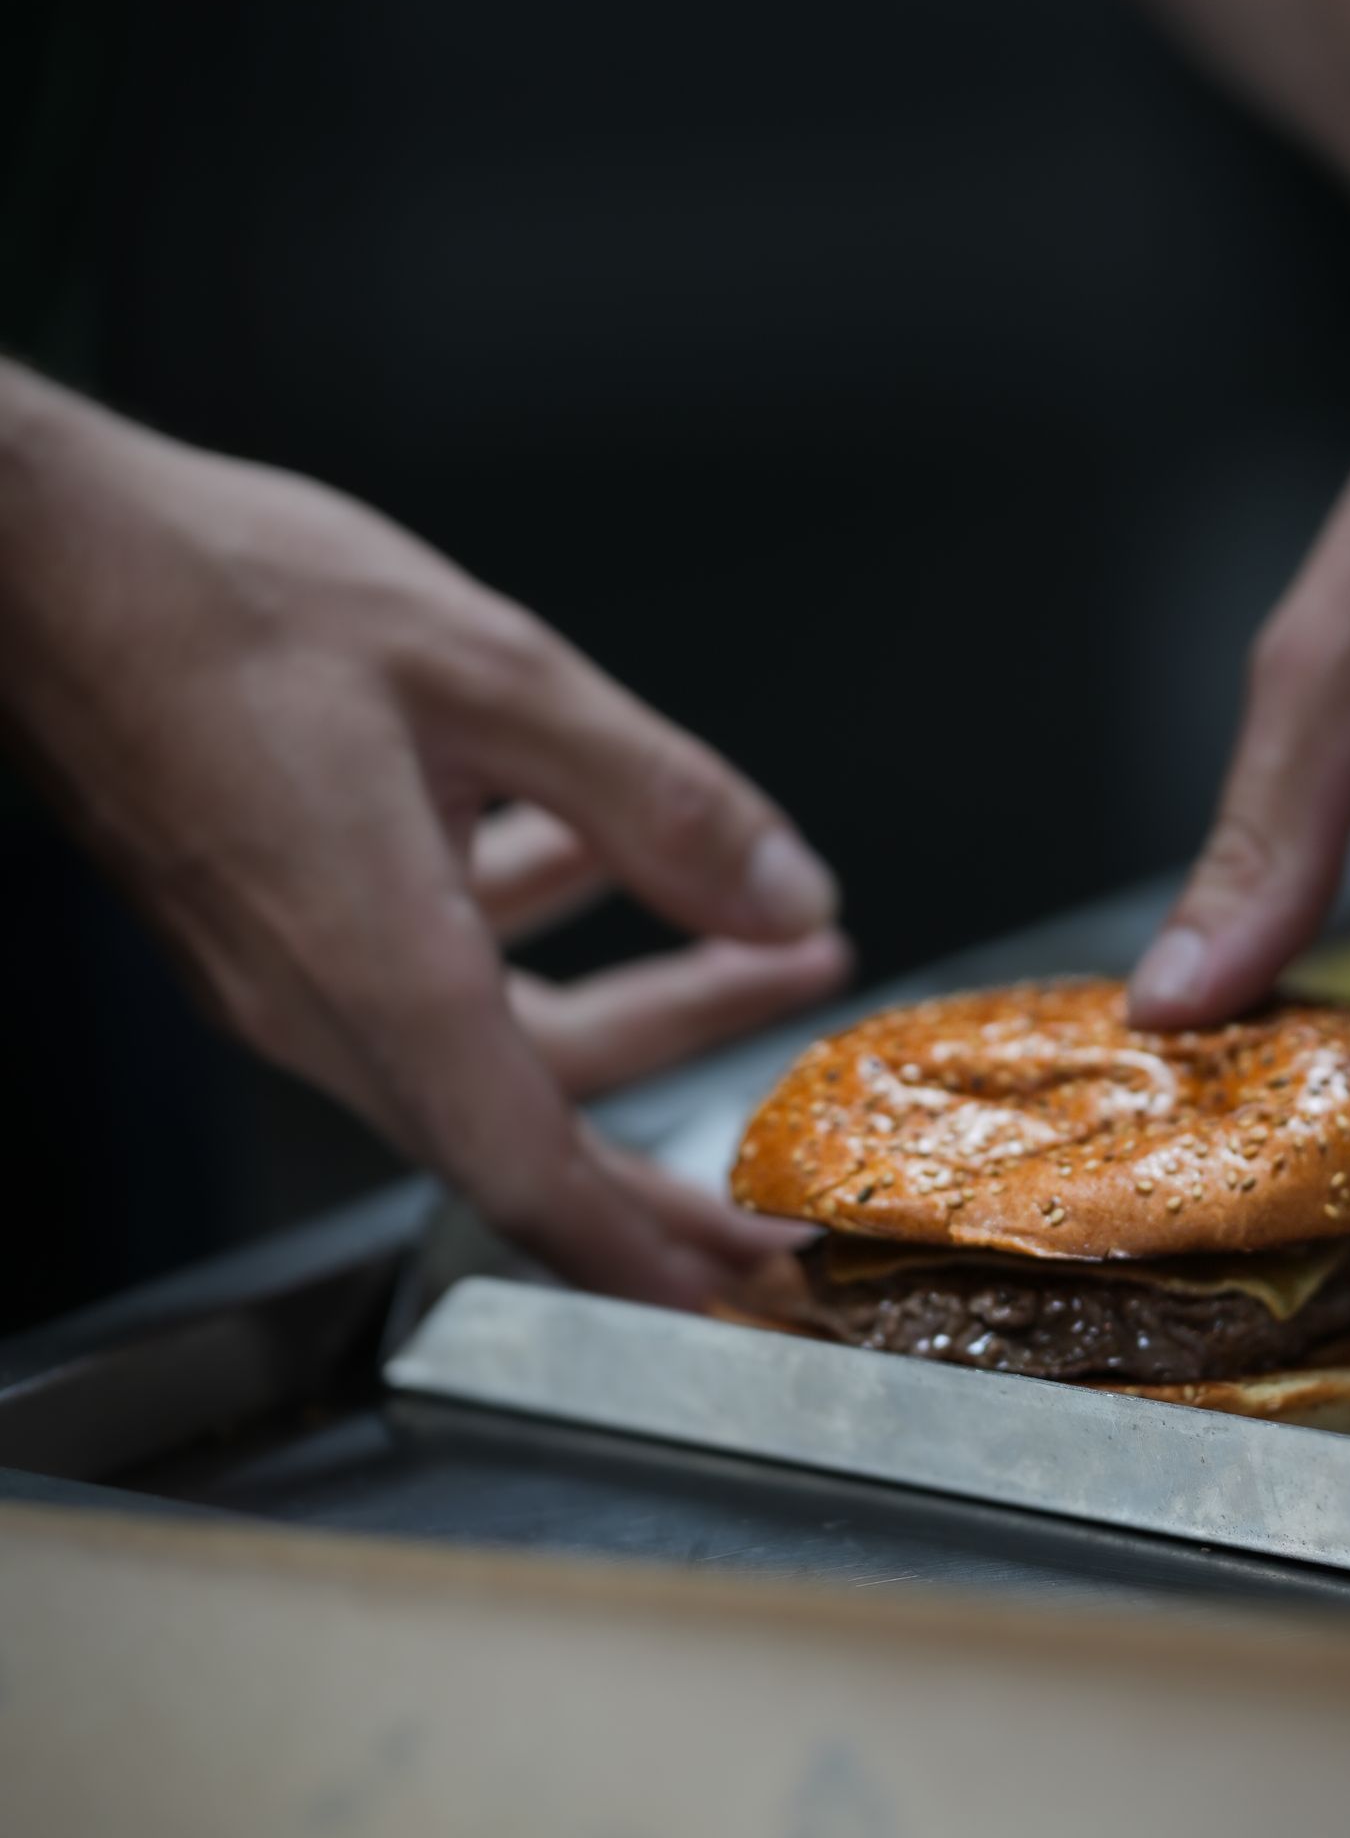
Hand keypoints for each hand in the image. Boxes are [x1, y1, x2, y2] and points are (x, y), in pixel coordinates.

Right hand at [0, 370, 850, 1305]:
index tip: (738, 1281)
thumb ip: (657, 796)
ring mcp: (278, 969)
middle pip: (524, 1126)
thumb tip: (784, 893)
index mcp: (376, 962)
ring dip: (630, 1005)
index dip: (643, 1247)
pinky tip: (587, 851)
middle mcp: (314, 1000)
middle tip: (786, 1170)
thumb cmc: (212, 591)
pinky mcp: (260, 919)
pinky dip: (523, 933)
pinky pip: (421, 973)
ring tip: (759, 944)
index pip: (528, 1170)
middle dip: (673, 1150)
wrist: (28, 557)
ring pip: (485, 1041)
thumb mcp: (490, 670)